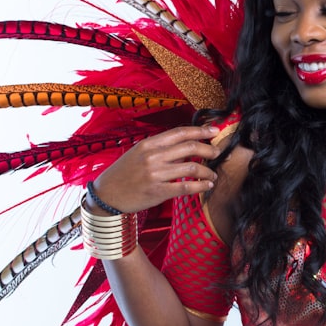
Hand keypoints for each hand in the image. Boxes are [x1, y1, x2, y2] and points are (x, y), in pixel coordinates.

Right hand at [89, 125, 221, 213]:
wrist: (107, 194)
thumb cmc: (124, 173)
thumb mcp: (138, 153)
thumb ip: (160, 148)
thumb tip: (186, 145)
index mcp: (149, 144)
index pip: (180, 132)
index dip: (200, 131)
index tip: (214, 131)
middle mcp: (153, 157)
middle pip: (190, 147)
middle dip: (209, 149)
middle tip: (218, 153)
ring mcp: (155, 174)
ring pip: (191, 167)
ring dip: (207, 171)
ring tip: (213, 174)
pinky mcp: (157, 192)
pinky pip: (185, 187)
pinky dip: (200, 185)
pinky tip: (207, 185)